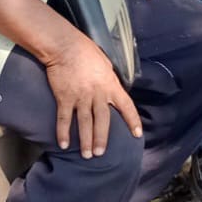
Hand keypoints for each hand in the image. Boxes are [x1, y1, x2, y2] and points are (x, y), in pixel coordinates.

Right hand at [42, 31, 142, 158]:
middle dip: (102, 138)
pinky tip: (63, 144)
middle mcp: (98, 93)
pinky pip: (65, 118)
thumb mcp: (105, 65)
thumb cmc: (86, 52)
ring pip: (85, 123)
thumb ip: (109, 81)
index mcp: (111, 84)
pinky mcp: (65, 97)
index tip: (137, 134)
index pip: (126, 106)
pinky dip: (63, 132)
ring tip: (87, 155)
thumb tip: (111, 91)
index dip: (132, 121)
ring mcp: (81, 96)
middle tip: (101, 153)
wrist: (65, 46)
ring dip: (86, 140)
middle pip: (103, 120)